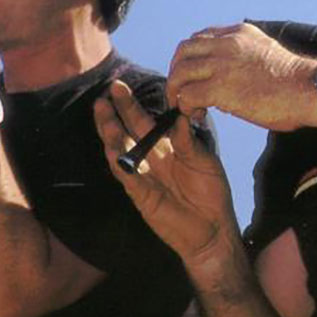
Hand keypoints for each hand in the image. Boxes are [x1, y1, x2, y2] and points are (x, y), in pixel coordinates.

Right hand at [97, 82, 240, 270]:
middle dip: (114, 115)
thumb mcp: (204, 161)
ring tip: (102, 116)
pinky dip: (121, 166)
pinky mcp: (143, 198)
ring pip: (122, 153)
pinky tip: (111, 151)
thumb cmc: (211, 193)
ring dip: (111, 135)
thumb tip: (179, 116)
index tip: (119, 87)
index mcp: (165, 147)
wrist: (214, 229)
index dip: (130, 106)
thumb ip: (188, 141)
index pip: (142, 122)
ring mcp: (144, 178)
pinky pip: (129, 179)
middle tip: (103, 95)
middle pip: (126, 133)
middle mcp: (150, 160)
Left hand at [168, 23, 315, 132]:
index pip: (200, 39)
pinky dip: (185, 107)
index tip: (194, 76)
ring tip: (186, 107)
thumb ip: (245, 57)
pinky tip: (196, 115)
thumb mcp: (266, 53)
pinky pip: (187, 96)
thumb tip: (232, 78)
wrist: (310, 89)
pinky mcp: (220, 88)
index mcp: (239, 33)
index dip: (191, 59)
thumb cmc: (296, 82)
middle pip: (183, 52)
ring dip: (177, 92)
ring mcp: (222, 64)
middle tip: (181, 92)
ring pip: (180, 73)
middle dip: (177, 73)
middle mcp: (227, 44)